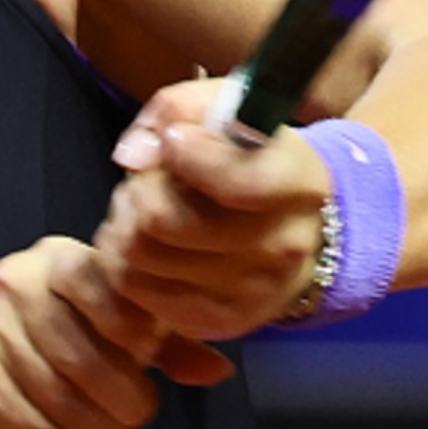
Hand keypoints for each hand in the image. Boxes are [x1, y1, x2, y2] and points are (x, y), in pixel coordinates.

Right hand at [0, 235, 232, 428]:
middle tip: (132, 413)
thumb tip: (215, 366)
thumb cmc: (34, 343)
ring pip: (70, 404)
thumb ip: (154, 338)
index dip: (134, 333)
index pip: (108, 288)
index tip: (140, 360)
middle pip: (94, 359)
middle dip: (126, 402)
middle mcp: (18, 284)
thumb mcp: (91, 322)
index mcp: (55, 261)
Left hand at [96, 79, 329, 340]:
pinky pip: (135, 290)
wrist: (303, 228)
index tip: (175, 139)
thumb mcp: (228, 106)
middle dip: (138, 189)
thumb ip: (176, 109)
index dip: (186, 153)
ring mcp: (249, 294)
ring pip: (139, 256)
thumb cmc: (252, 155)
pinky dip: (124, 260)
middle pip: (162, 220)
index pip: (234, 180)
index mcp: (294, 184)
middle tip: (148, 178)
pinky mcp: (216, 322)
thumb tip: (133, 155)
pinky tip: (146, 240)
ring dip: (125, 224)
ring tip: (143, 208)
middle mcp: (279, 247)